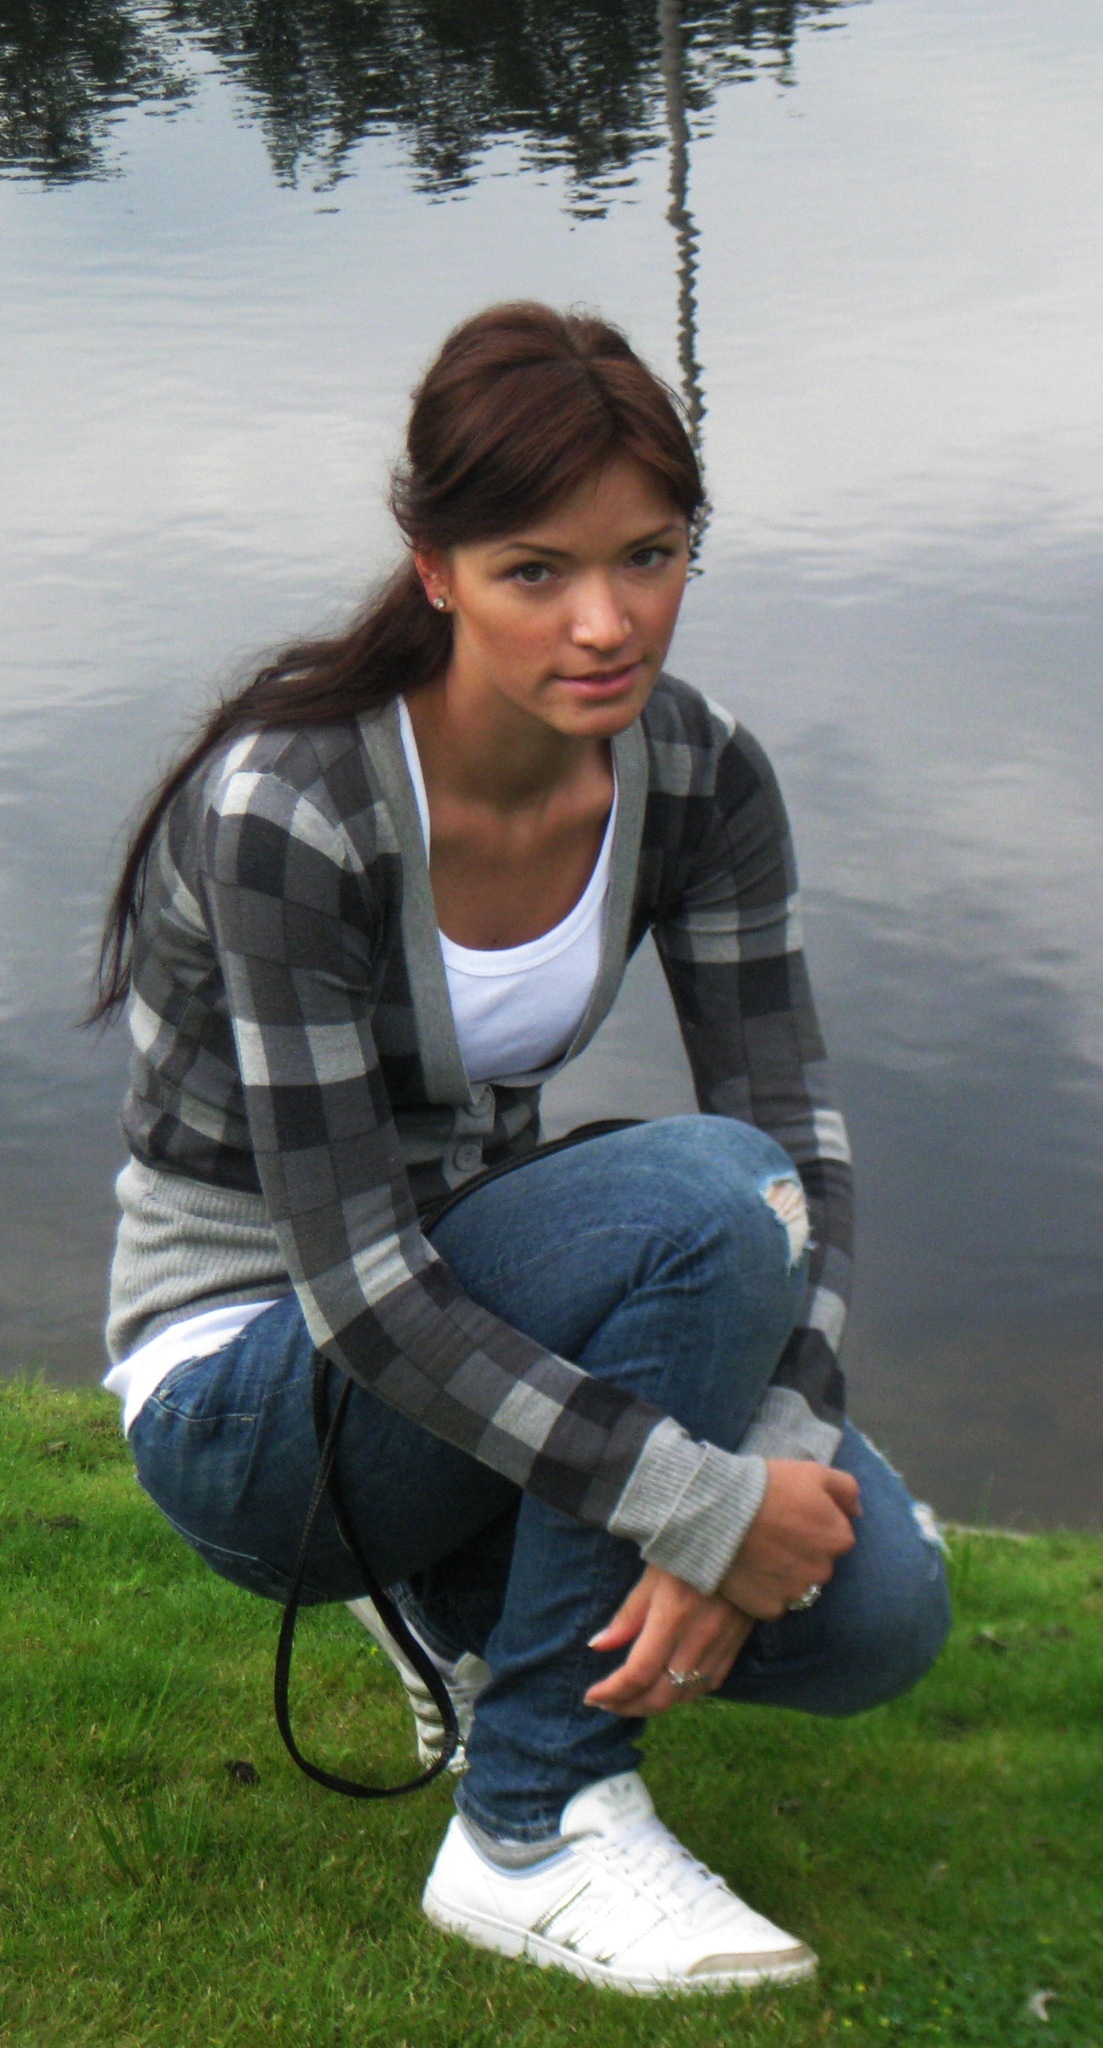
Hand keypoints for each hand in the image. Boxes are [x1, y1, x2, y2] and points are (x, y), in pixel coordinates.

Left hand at [583, 1563, 752, 1718]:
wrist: (742, 1542)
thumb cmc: (688, 1552)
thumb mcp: (651, 1576)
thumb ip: (627, 1615)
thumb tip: (598, 1646)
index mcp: (672, 1617)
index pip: (638, 1673)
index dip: (612, 1692)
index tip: (592, 1696)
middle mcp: (698, 1638)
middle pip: (661, 1695)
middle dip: (629, 1707)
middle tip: (607, 1704)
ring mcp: (720, 1645)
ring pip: (685, 1696)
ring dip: (655, 1704)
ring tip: (631, 1699)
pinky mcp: (736, 1646)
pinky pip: (709, 1685)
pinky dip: (685, 1694)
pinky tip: (668, 1687)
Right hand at [719, 1459, 860, 1620]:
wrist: (720, 1512)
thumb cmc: (769, 1486)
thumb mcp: (814, 1472)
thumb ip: (846, 1489)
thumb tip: (858, 1512)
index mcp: (839, 1539)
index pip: (837, 1536)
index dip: (814, 1524)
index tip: (791, 1515)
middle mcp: (824, 1572)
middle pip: (818, 1563)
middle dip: (802, 1551)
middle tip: (774, 1532)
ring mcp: (796, 1593)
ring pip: (797, 1585)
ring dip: (785, 1573)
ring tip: (759, 1552)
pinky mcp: (770, 1608)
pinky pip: (773, 1602)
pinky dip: (764, 1590)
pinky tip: (749, 1570)